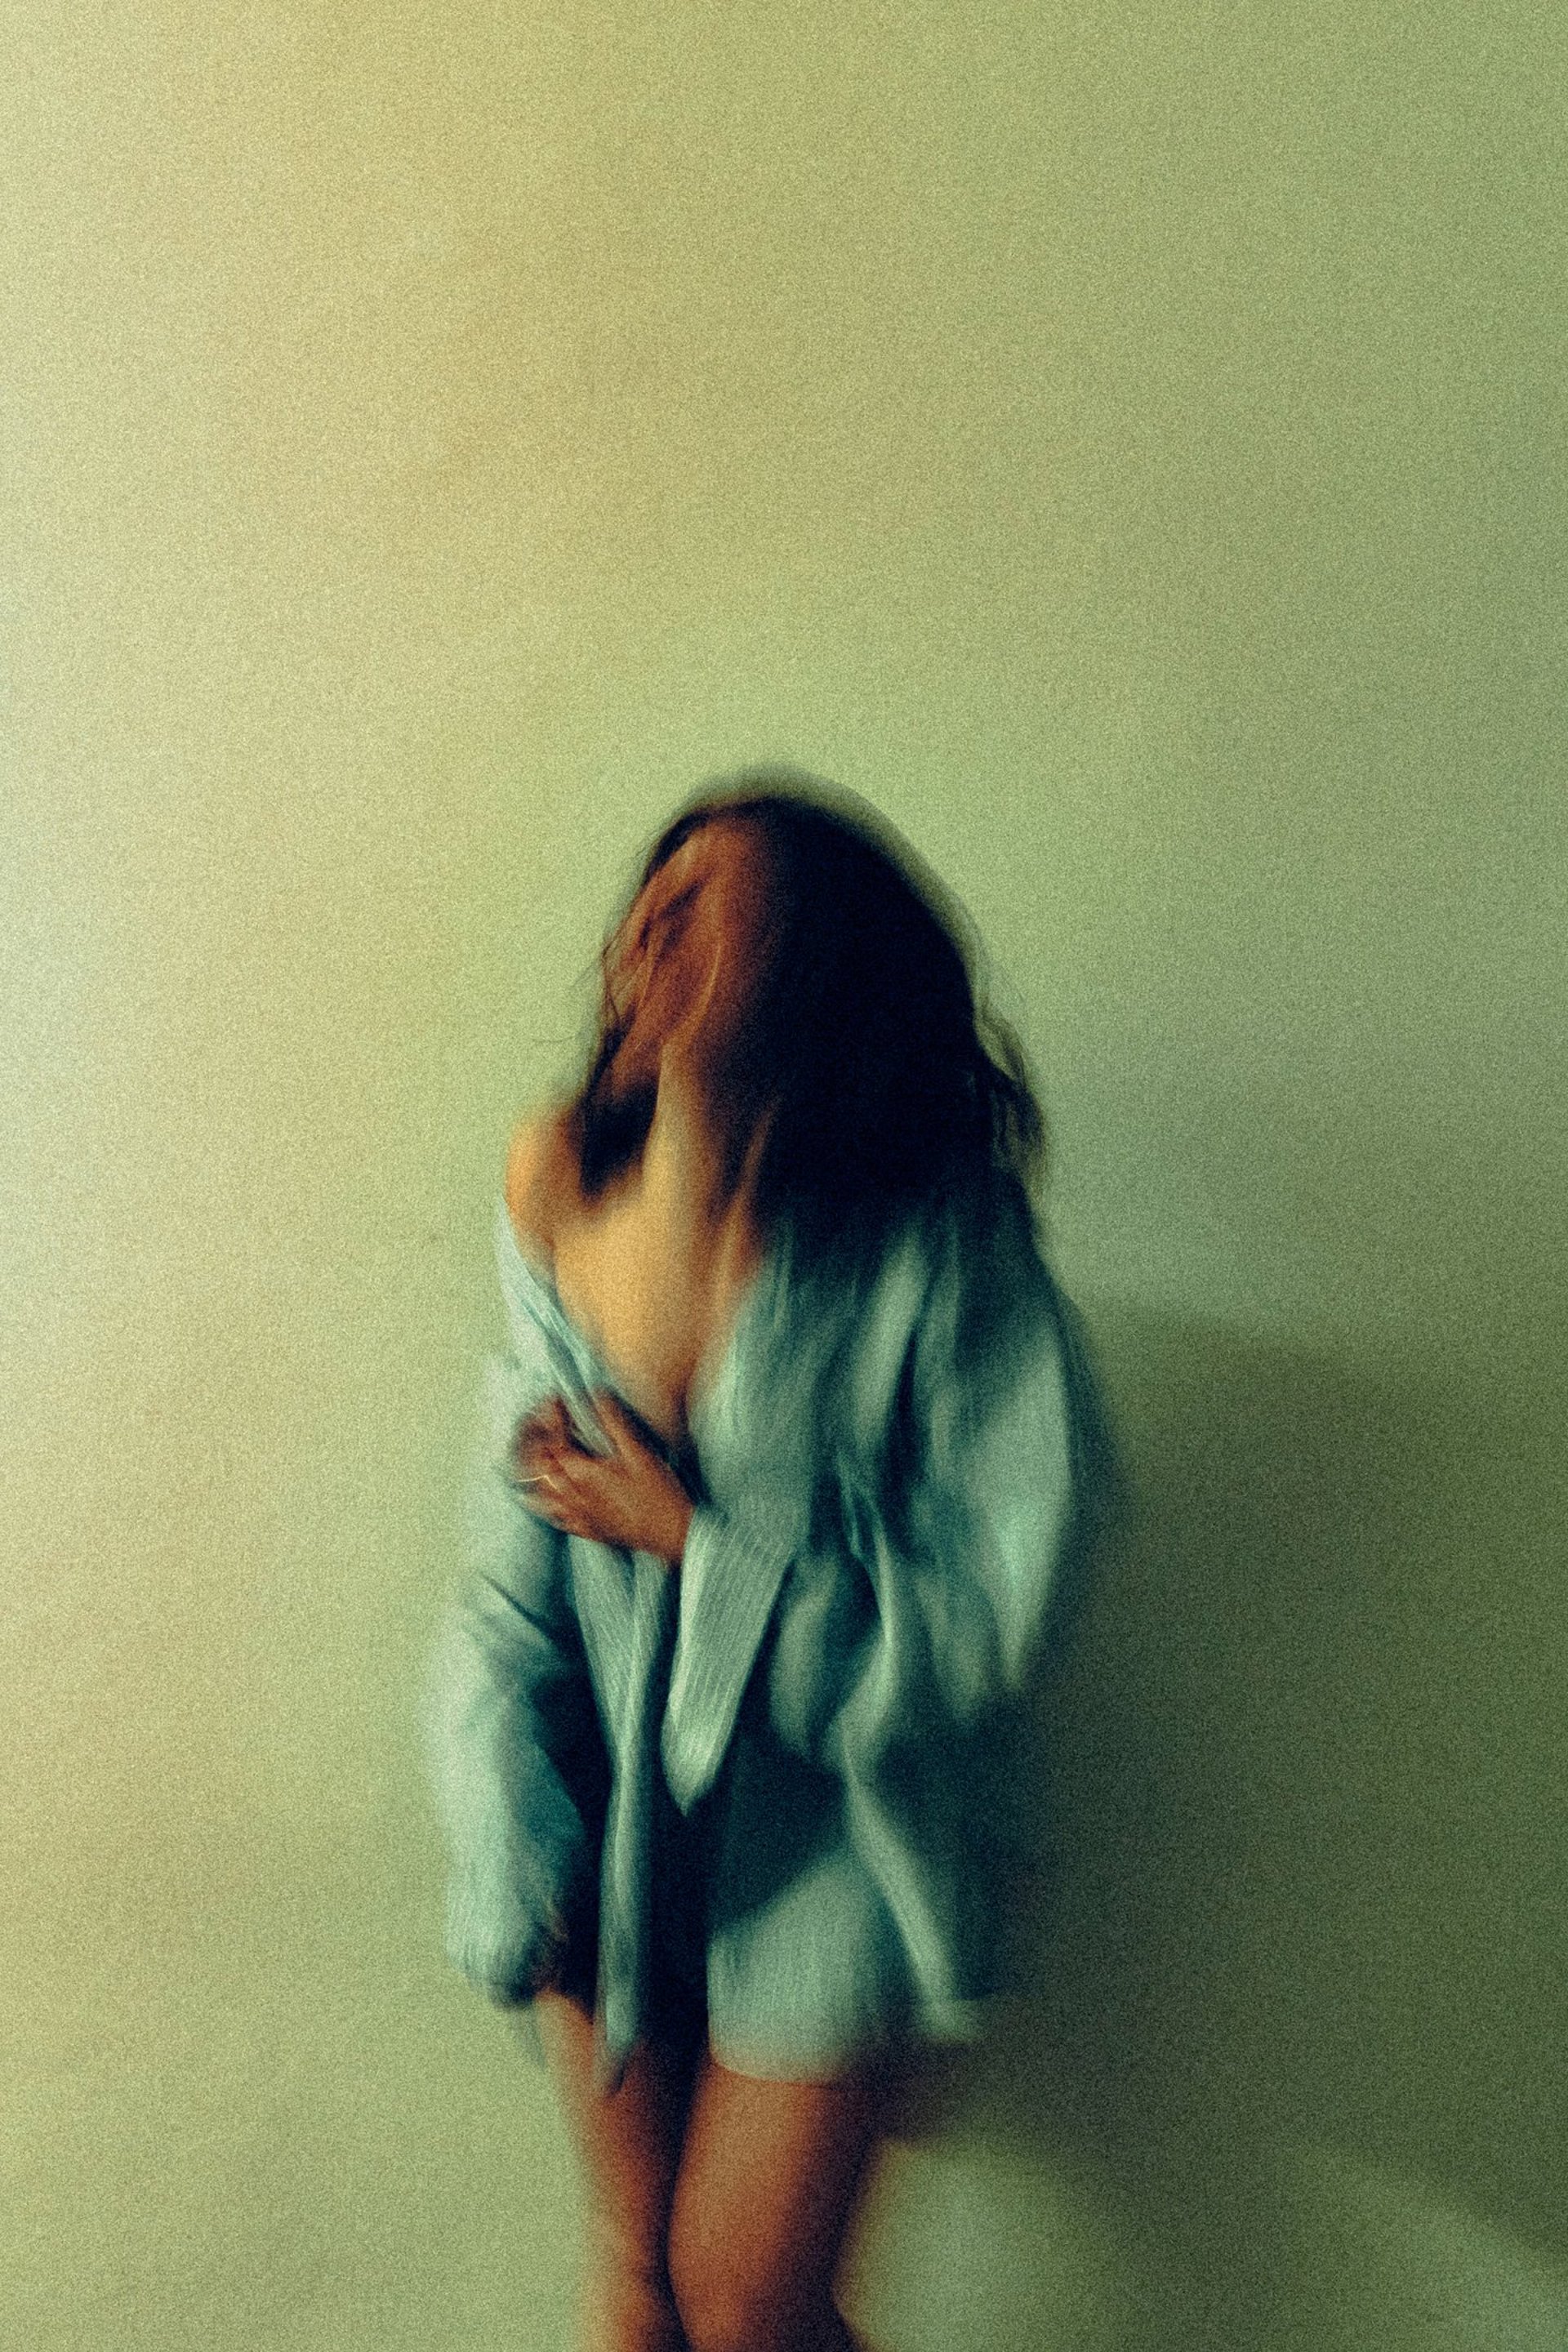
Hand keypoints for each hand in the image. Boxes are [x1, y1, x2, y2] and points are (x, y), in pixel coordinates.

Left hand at [513, 1392, 694, 1563]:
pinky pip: (554, 1516)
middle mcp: (573, 1496)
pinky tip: (551, 1493)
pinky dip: (545, 1500)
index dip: (551, 1418)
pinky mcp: (585, 1529)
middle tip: (542, 1424)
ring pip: (539, 1494)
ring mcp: (577, 1516)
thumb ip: (613, 1422)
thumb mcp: (638, 1451)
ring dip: (535, 1471)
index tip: (556, 1403)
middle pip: (537, 1467)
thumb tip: (598, 1397)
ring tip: (540, 1454)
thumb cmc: (658, 1494)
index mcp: (584, 1474)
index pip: (553, 1441)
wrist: (670, 1533)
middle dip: (534, 1440)